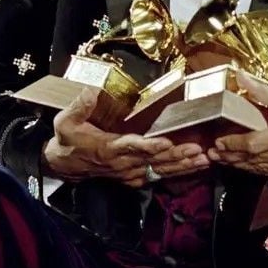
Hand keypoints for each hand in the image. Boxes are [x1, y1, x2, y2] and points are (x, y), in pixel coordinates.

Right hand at [42, 87, 210, 187]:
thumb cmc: (67, 140)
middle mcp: (122, 163)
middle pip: (153, 160)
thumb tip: (91, 91)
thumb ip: (79, 106)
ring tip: (204, 159)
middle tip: (198, 150)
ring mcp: (129, 172)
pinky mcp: (133, 177)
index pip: (131, 147)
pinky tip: (195, 167)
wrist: (64, 165)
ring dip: (183, 165)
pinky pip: (158, 176)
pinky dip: (177, 172)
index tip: (167, 143)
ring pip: (160, 170)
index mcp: (108, 148)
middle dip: (177, 155)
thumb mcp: (65, 121)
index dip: (150, 146)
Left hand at [206, 71, 267, 185]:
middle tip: (213, 154)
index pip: (251, 144)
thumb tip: (241, 77)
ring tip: (225, 160)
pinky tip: (248, 165)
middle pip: (252, 160)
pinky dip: (259, 170)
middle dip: (231, 157)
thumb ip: (264, 93)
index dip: (232, 145)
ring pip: (261, 170)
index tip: (218, 143)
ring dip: (242, 165)